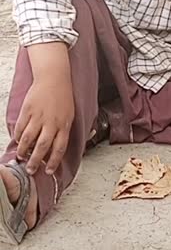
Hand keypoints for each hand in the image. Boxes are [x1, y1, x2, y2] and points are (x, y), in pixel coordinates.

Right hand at [14, 42, 73, 174]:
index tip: (48, 171)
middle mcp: (51, 123)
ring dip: (24, 150)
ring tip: (21, 157)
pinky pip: (21, 127)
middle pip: (42, 146)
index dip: (53, 161)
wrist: (54, 79)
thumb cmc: (64, 98)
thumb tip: (73, 143)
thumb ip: (68, 130)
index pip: (59, 148)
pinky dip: (18, 136)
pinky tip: (18, 142)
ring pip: (29, 139)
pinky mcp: (27, 111)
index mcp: (64, 125)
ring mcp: (38, 117)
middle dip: (36, 161)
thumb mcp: (71, 115)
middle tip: (31, 170)